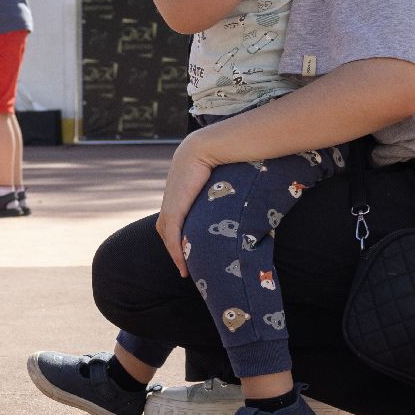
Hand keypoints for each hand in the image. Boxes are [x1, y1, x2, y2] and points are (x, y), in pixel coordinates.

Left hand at [155, 132, 217, 277]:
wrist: (209, 145)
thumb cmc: (224, 152)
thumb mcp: (223, 171)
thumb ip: (228, 181)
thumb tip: (250, 183)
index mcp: (181, 184)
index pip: (173, 213)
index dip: (178, 229)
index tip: (188, 243)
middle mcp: (172, 194)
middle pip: (165, 226)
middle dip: (173, 245)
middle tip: (184, 262)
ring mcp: (171, 202)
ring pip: (166, 234)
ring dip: (174, 253)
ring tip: (185, 269)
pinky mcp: (174, 209)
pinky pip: (172, 236)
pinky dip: (175, 252)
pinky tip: (182, 266)